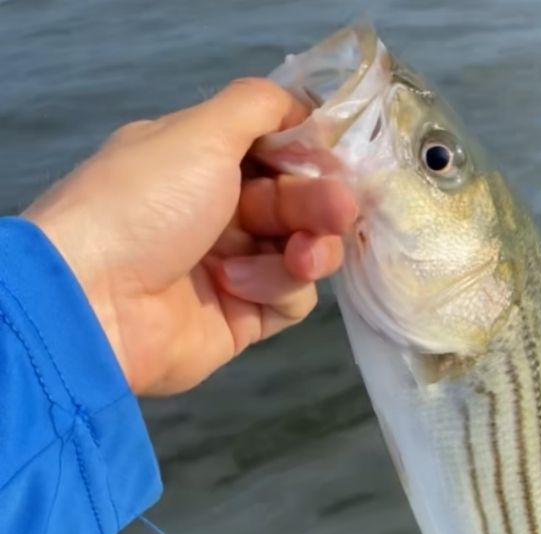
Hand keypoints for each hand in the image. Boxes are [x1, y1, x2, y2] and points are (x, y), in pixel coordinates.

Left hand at [24, 78, 356, 395]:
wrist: (96, 302)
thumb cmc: (146, 204)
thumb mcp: (198, 133)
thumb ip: (258, 106)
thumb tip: (301, 105)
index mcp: (203, 163)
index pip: (276, 153)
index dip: (310, 155)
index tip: (333, 157)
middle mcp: (220, 213)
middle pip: (298, 202)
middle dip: (322, 203)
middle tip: (340, 209)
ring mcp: (235, 267)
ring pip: (305, 251)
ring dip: (311, 249)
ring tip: (300, 256)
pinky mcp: (245, 317)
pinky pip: (291, 297)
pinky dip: (275, 287)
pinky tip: (237, 285)